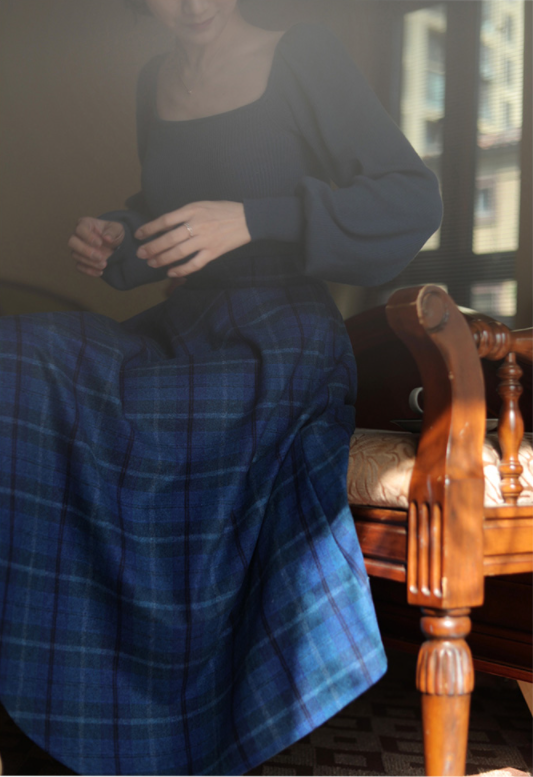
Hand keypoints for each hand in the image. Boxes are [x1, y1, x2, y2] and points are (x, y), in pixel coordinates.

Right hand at [68, 217, 124, 276]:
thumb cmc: (113, 233)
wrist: (115, 245)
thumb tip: (107, 238)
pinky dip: (88, 271)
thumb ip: (112, 232)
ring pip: (76, 255)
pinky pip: (79, 267)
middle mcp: (78, 235)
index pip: (80, 229)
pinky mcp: (81, 260)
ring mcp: (78, 248)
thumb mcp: (117, 229)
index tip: (100, 243)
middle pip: (72, 242)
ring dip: (90, 262)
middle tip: (99, 257)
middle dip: (85, 251)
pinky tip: (100, 272)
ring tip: (104, 264)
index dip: (88, 237)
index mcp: (86, 224)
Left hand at [134, 201, 251, 277]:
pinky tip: (171, 273)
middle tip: (141, 254)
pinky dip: (181, 270)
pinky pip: (194, 264)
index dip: (150, 228)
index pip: (165, 220)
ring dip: (163, 259)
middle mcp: (197, 225)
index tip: (139, 235)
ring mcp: (205, 240)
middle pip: (169, 238)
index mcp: (192, 210)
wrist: (248, 219)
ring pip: (179, 252)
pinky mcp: (213, 252)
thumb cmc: (223, 211)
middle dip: (152, 247)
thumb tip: (165, 227)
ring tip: (152, 263)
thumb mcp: (202, 205)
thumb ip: (185, 215)